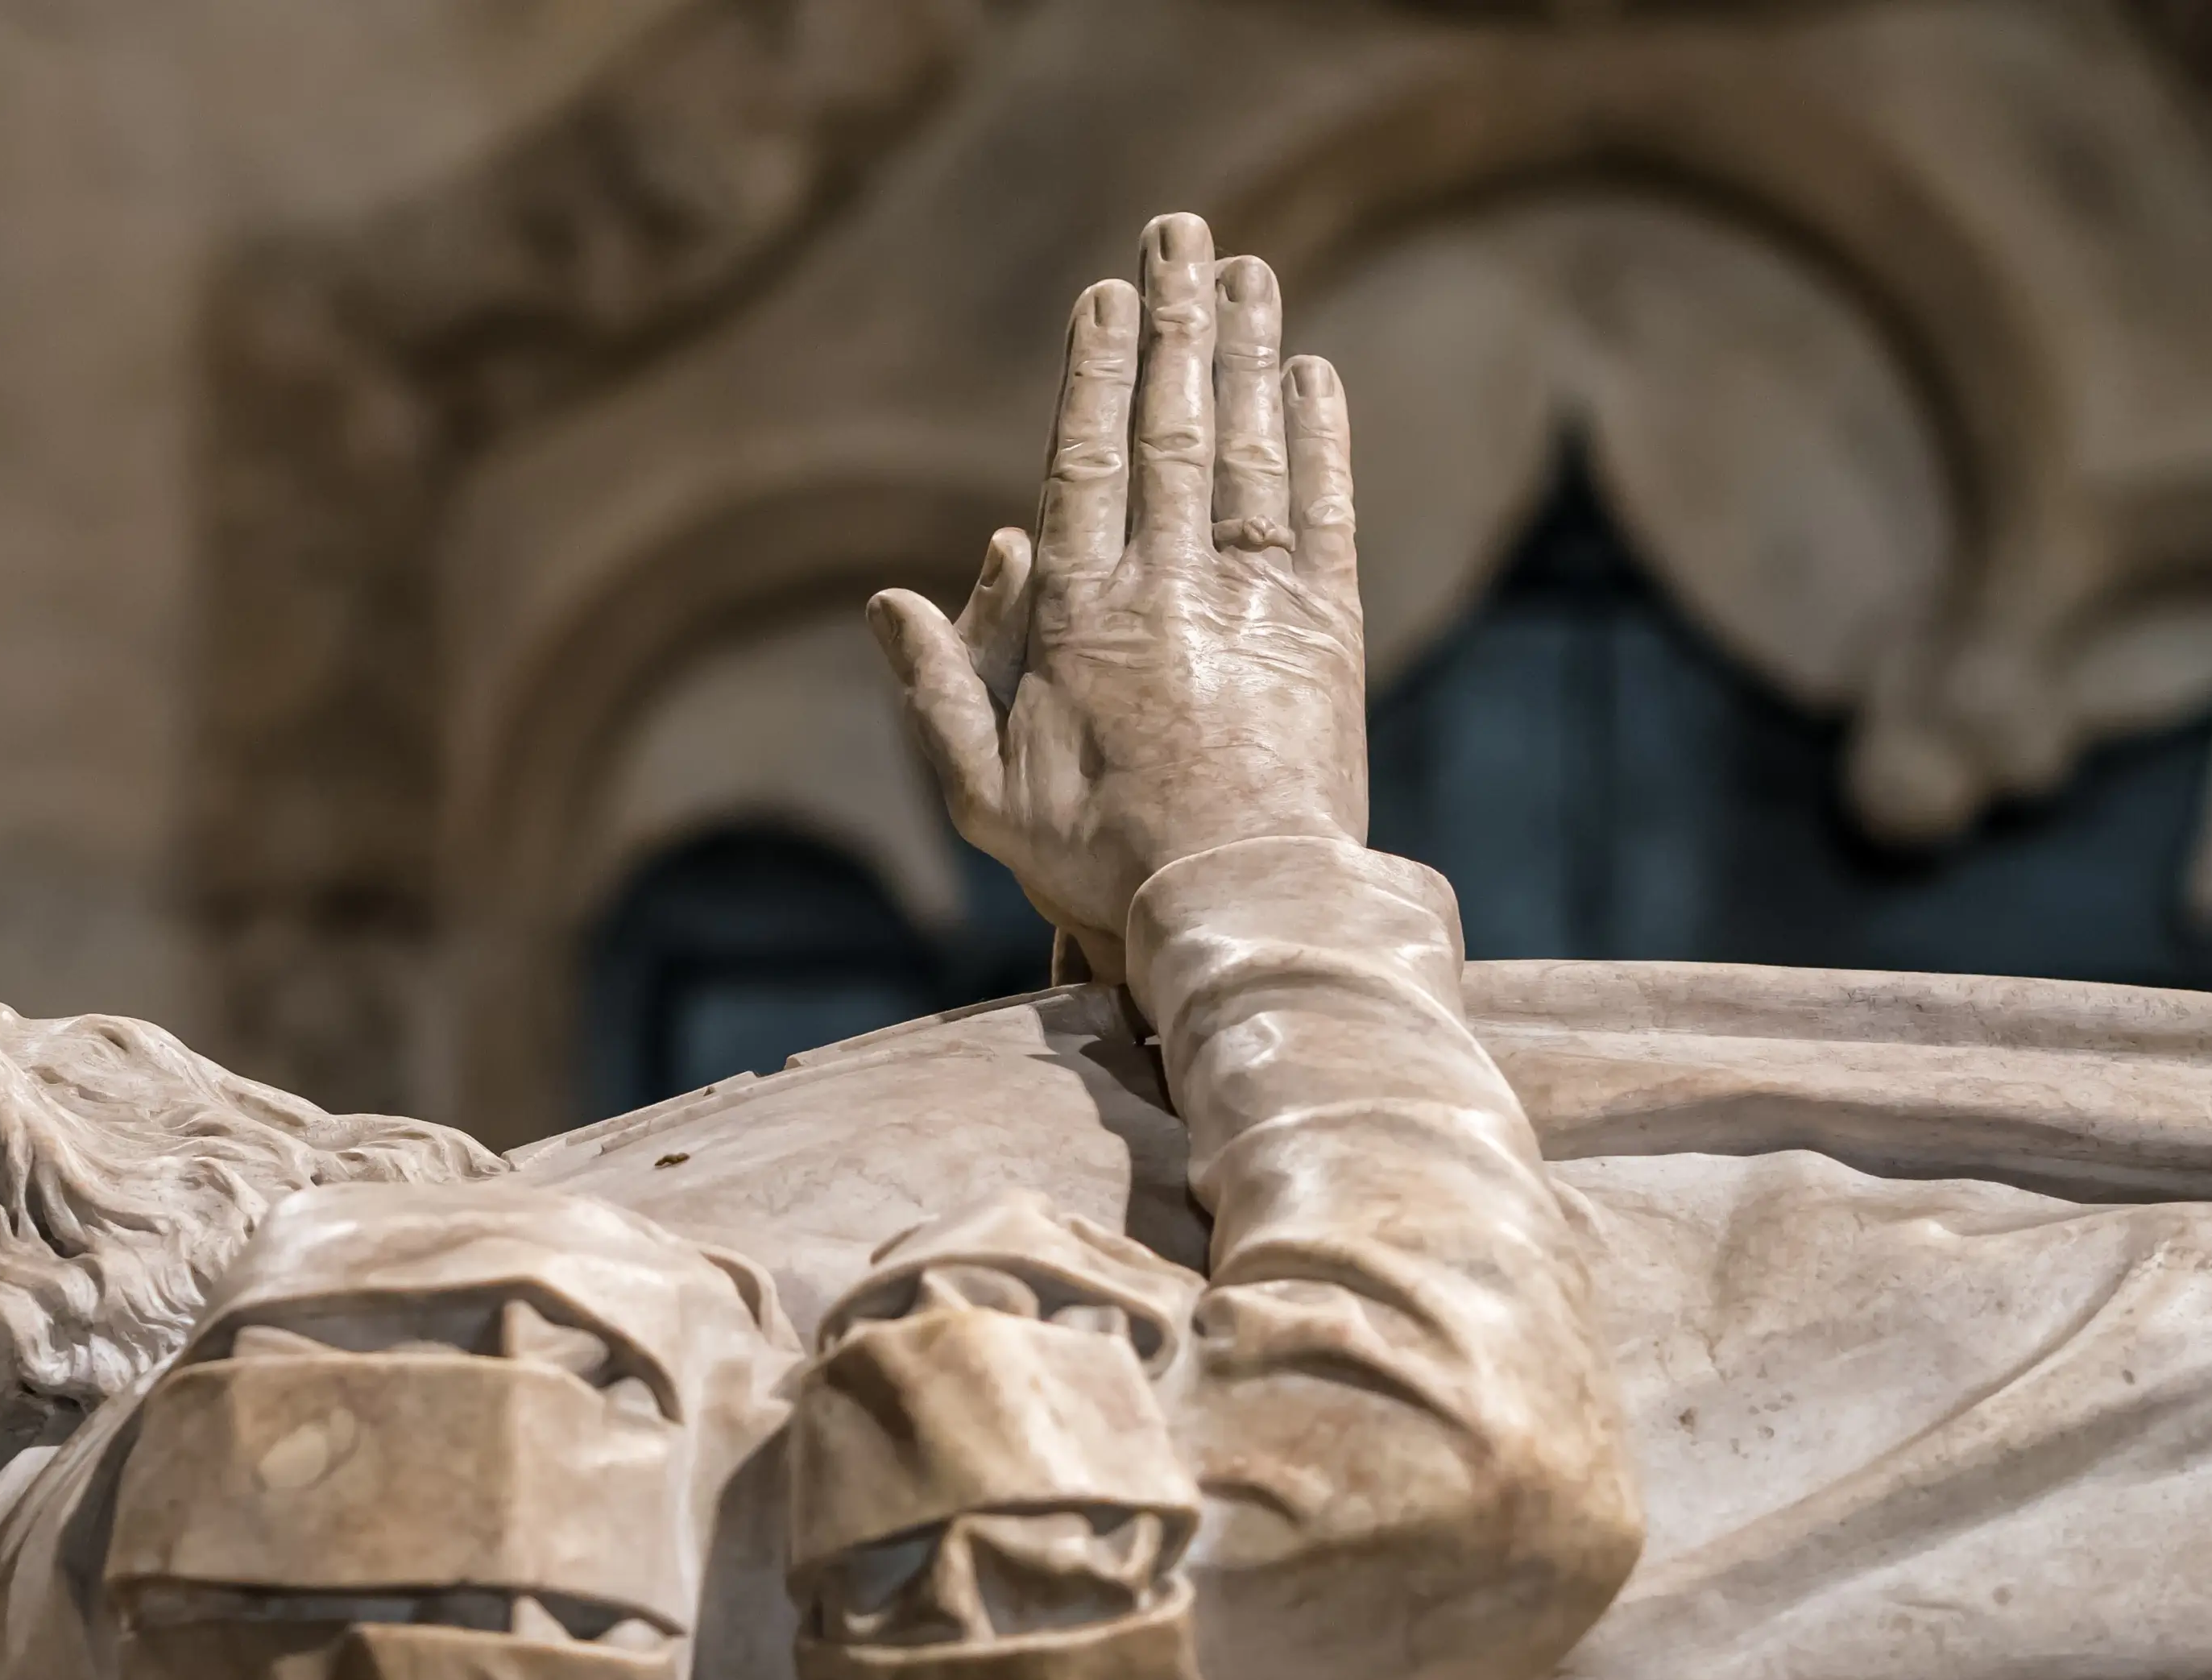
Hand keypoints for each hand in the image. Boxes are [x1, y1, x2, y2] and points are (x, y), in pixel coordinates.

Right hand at [871, 214, 1365, 974]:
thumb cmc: (1100, 865)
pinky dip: (1321, 441)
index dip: (1096, 372)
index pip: (1083, 464)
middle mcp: (1170, 590)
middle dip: (1177, 323)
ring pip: (1250, 453)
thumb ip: (938, 689)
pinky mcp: (1327, 635)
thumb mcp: (985, 794)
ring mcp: (1254, 606)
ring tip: (1249, 271)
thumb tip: (885, 599)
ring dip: (1250, 353)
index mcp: (1083, 620)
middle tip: (1183, 233)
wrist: (1239, 916)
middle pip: (1171, 428)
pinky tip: (1314, 375)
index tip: (1106, 295)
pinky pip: (1324, 516)